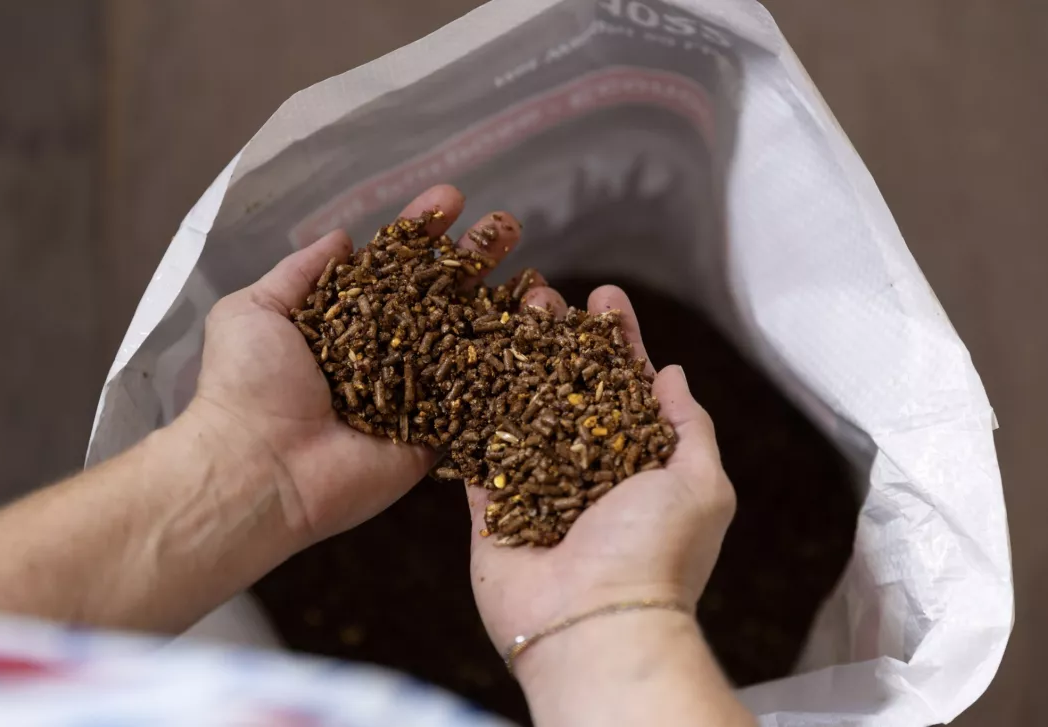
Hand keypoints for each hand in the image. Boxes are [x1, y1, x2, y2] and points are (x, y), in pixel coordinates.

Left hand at [184, 185, 523, 546]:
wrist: (258, 468)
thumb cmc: (249, 385)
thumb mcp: (255, 310)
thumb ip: (300, 272)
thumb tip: (343, 237)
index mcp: (347, 320)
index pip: (394, 265)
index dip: (423, 232)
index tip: (451, 198)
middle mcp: (387, 351)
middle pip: (441, 296)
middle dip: (474, 259)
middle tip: (506, 226)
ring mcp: (416, 392)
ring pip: (468, 341)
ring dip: (503, 306)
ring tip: (536, 276)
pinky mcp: (436, 434)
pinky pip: (480, 399)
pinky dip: (513, 369)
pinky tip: (542, 333)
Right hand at [467, 284, 738, 712]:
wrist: (593, 625)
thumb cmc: (656, 553)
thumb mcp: (702, 483)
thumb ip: (689, 426)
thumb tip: (674, 374)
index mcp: (639, 463)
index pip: (627, 387)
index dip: (617, 341)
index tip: (604, 296)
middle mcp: (586, 470)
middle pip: (567, 389)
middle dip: (556, 340)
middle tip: (541, 293)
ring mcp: (535, 488)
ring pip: (519, 411)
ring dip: (511, 360)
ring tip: (502, 310)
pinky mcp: (490, 510)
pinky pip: (475, 455)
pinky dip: (469, 415)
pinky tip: (461, 365)